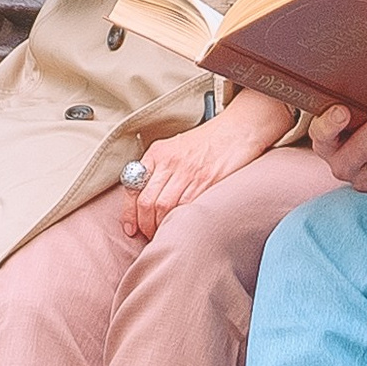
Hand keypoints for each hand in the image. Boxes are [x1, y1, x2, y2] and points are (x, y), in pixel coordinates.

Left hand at [121, 88, 298, 239]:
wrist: (237, 129)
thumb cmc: (206, 142)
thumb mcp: (175, 147)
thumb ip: (157, 170)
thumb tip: (143, 203)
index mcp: (158, 152)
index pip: (133, 187)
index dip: (129, 213)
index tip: (131, 228)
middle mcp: (170, 161)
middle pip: (148, 202)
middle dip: (146, 225)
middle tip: (150, 235)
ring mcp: (189, 172)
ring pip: (165, 208)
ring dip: (162, 227)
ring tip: (165, 234)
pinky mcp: (207, 181)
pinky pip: (187, 208)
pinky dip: (181, 222)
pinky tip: (182, 226)